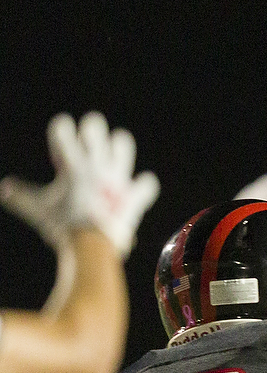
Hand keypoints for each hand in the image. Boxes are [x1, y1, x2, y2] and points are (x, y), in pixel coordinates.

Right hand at [0, 112, 158, 258]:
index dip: (61, 128)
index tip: (61, 139)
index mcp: (71, 165)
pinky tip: (135, 190)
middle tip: (86, 143)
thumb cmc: (62, 227)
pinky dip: (142, 186)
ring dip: (118, 147)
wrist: (91, 246)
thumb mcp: (38, 210)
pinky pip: (147, 184)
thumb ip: (21, 197)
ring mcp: (117, 178)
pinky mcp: (134, 195)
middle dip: (90, 130)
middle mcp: (96, 165)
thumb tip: (4, 190)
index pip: (62, 128)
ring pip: (123, 143)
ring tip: (110, 157)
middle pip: (94, 126)